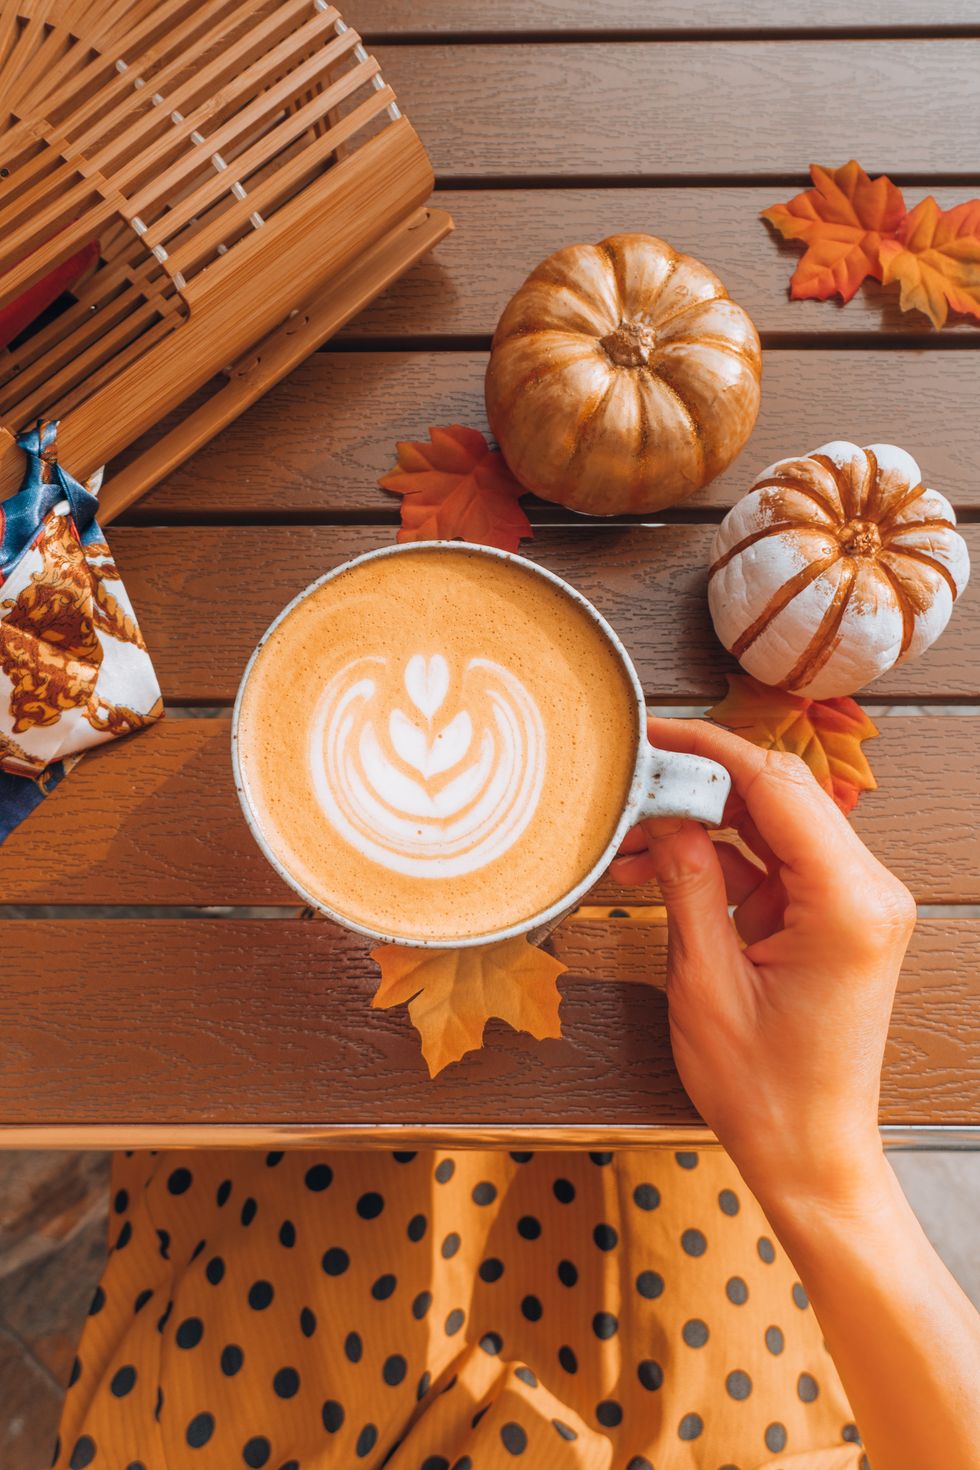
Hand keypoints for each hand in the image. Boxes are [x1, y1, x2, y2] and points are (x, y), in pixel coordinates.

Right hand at [610, 717, 915, 1215]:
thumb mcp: (706, 980)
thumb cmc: (766, 1090)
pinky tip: (662, 872)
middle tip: (633, 783)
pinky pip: (777, 864)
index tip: (655, 736)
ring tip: (632, 845)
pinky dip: (723, 862)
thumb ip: (686, 882)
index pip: (777, 787)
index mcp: (848, 903)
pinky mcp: (839, 919)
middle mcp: (868, 893)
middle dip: (702, 783)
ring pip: (775, 826)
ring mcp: (858, 904)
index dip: (709, 750)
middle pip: (781, 797)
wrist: (811, 1154)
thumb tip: (662, 809)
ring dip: (705, 826)